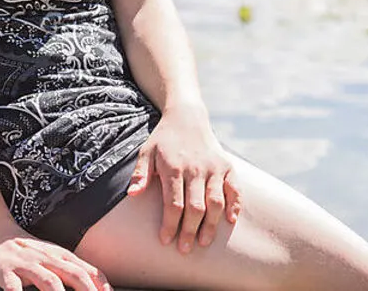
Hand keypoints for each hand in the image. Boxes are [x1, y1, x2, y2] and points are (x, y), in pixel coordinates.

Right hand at [0, 225, 111, 290]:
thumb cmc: (31, 251)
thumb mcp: (56, 257)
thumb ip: (78, 271)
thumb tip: (104, 287)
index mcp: (62, 257)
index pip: (88, 271)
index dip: (100, 286)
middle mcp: (48, 259)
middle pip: (74, 275)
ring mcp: (28, 265)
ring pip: (49, 281)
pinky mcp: (7, 271)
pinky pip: (14, 286)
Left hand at [126, 105, 242, 252]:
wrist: (187, 117)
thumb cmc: (163, 140)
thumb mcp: (146, 152)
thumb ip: (140, 174)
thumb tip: (132, 194)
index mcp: (174, 167)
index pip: (173, 203)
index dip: (169, 224)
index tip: (165, 241)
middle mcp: (196, 168)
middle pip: (195, 207)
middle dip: (189, 230)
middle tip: (185, 249)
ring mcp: (214, 167)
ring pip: (216, 202)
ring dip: (211, 224)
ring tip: (204, 242)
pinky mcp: (227, 166)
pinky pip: (235, 189)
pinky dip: (235, 205)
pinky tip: (231, 222)